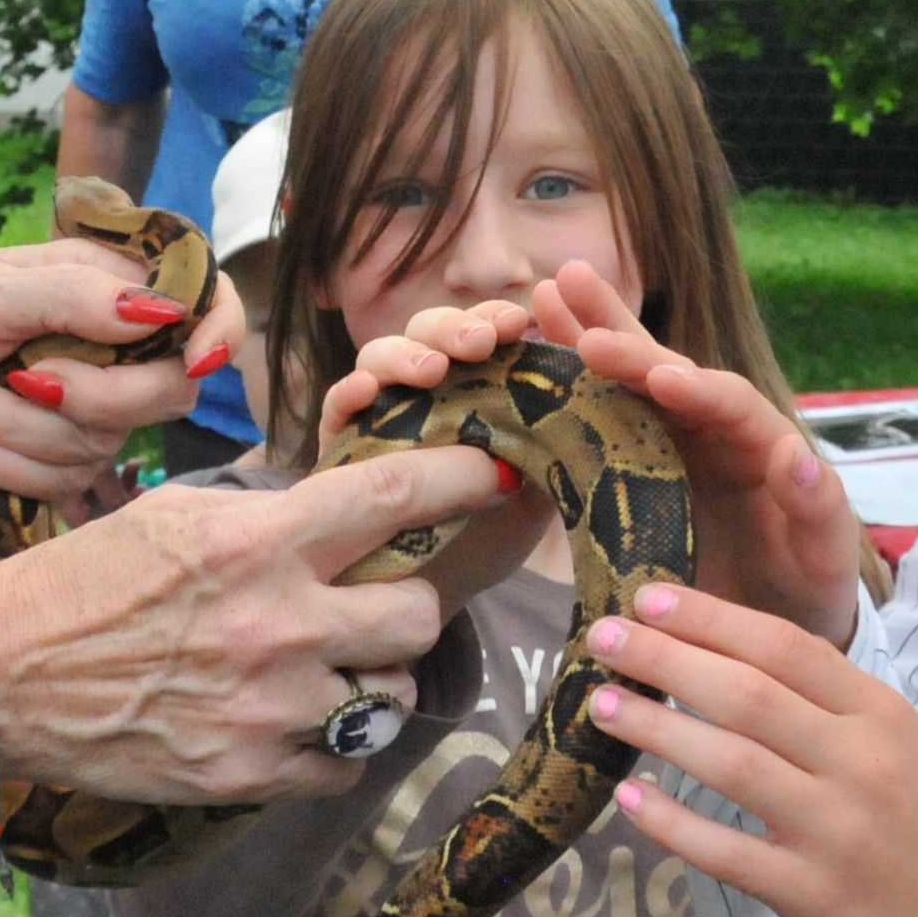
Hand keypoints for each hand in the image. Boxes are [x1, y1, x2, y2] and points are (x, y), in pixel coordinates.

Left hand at [0, 238, 248, 496]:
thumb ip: (76, 297)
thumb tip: (159, 310)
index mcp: (108, 287)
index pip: (203, 301)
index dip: (217, 332)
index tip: (195, 361)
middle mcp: (114, 349)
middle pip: (170, 390)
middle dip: (96, 396)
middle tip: (27, 377)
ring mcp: (88, 410)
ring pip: (105, 442)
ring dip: (21, 428)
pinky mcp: (55, 462)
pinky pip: (62, 481)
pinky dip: (3, 461)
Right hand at [0, 444, 515, 803]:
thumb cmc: (85, 582)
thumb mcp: (180, 515)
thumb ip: (271, 515)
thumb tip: (353, 511)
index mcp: (258, 543)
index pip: (397, 499)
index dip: (465, 480)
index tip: (501, 472)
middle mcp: (276, 625)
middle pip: (418, 612)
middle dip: (404, 603)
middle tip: (370, 601)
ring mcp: (268, 709)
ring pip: (393, 693)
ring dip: (373, 677)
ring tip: (321, 666)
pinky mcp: (250, 775)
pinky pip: (347, 763)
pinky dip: (334, 744)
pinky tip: (292, 720)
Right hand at [317, 301, 557, 607]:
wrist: (434, 596)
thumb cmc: (488, 535)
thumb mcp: (537, 491)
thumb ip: (554, 443)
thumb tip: (580, 393)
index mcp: (473, 385)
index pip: (482, 334)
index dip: (496, 320)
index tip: (520, 323)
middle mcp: (423, 389)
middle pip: (430, 333)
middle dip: (454, 328)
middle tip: (481, 344)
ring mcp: (378, 411)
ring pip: (381, 357)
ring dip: (405, 354)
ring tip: (431, 372)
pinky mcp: (340, 445)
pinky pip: (337, 407)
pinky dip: (348, 392)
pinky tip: (366, 392)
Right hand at [530, 265, 862, 646]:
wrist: (766, 631)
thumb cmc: (804, 589)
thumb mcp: (824, 555)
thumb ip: (817, 508)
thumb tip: (797, 455)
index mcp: (759, 442)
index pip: (727, 400)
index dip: (693, 386)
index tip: (658, 375)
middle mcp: (710, 431)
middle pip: (665, 370)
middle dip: (622, 335)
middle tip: (572, 296)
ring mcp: (667, 446)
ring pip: (626, 383)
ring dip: (587, 336)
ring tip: (545, 293)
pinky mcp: (632, 472)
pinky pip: (598, 423)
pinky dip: (566, 390)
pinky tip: (529, 356)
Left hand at [589, 585, 917, 916]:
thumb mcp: (892, 734)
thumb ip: (820, 695)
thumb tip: (715, 648)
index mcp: (878, 713)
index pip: (785, 647)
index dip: (711, 619)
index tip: (649, 598)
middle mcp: (857, 762)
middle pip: (748, 696)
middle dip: (667, 660)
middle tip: (604, 638)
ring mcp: (834, 829)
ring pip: (731, 765)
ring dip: (657, 730)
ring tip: (601, 705)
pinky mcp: (810, 892)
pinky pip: (725, 851)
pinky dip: (672, 823)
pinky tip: (630, 798)